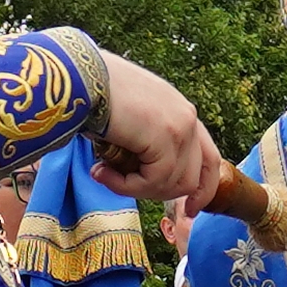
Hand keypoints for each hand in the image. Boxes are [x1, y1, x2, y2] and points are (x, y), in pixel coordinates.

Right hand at [92, 53, 223, 215]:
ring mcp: (181, 125)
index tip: (189, 210)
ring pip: (173, 184)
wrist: (77, 76)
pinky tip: (101, 171)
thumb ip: (147, 144)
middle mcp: (187, 116)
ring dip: (135, 189)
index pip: (209, 159)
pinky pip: (154, 181)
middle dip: (159, 194)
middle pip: (193, 178)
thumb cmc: (92, 94)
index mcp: (181, 110)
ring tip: (103, 173)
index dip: (203, 189)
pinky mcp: (167, 136)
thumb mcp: (130, 120)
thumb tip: (144, 177)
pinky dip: (126, 186)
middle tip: (123, 186)